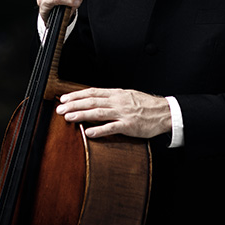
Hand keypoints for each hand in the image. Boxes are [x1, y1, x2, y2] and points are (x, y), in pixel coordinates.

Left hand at [55, 88, 171, 139]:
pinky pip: (111, 128)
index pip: (92, 92)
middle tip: (59, 108)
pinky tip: (88, 132)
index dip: (76, 95)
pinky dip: (99, 130)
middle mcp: (117, 101)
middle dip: (73, 104)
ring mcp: (123, 113)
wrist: (165, 112)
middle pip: (91, 101)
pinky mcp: (128, 125)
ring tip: (68, 117)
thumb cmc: (146, 105)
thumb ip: (112, 98)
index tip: (64, 98)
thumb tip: (95, 99)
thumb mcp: (127, 96)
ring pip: (98, 112)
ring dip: (81, 115)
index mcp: (116, 94)